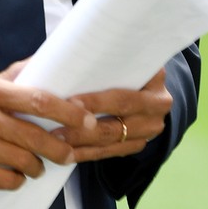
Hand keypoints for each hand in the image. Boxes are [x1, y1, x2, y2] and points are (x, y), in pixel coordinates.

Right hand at [0, 62, 96, 190]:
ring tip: (36, 166)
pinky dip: (17, 181)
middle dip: (60, 148)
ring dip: (37, 167)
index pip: (38, 98)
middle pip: (37, 135)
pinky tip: (13, 176)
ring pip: (26, 161)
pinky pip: (9, 180)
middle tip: (69, 153)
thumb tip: (41, 61)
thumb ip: (8, 78)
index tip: (87, 118)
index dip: (68, 111)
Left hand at [52, 68, 171, 162]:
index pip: (124, 94)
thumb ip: (90, 58)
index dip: (97, 101)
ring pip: (114, 141)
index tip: (70, 102)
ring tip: (57, 143)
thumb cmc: (111, 62)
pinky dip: (89, 153)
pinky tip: (68, 153)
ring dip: (83, 144)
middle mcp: (159, 103)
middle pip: (119, 123)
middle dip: (84, 129)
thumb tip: (48, 64)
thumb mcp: (109, 55)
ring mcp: (152, 126)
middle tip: (56, 131)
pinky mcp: (140, 142)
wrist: (135, 78)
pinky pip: (113, 152)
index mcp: (154, 76)